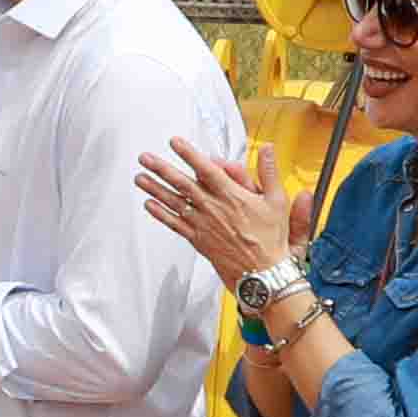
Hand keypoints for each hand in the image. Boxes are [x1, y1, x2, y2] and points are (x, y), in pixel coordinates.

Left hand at [134, 129, 298, 282]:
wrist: (264, 274)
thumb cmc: (271, 239)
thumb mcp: (277, 201)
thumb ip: (269, 172)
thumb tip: (267, 148)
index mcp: (233, 196)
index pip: (207, 170)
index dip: (189, 154)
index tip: (175, 142)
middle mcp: (214, 208)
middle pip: (183, 184)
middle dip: (162, 168)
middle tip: (145, 157)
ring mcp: (203, 225)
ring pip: (175, 203)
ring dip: (155, 188)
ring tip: (139, 177)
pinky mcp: (199, 240)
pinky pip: (176, 225)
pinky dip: (161, 214)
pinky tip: (149, 204)